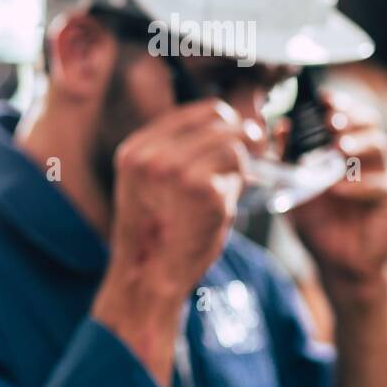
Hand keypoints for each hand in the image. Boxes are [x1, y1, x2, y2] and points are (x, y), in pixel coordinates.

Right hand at [107, 99, 255, 293]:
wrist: (150, 275)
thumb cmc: (158, 232)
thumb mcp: (150, 182)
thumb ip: (179, 152)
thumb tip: (239, 126)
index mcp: (136, 149)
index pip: (197, 111)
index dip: (224, 122)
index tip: (237, 137)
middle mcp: (152, 155)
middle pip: (219, 117)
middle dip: (241, 136)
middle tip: (250, 155)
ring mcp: (176, 171)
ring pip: (234, 141)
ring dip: (240, 164)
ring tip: (225, 189)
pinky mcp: (203, 190)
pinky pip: (240, 170)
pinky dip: (238, 186)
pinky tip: (221, 207)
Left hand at [289, 91, 386, 292]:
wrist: (336, 260)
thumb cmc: (316, 220)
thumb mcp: (293, 187)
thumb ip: (285, 159)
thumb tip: (277, 128)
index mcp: (342, 150)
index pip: (347, 116)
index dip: (338, 103)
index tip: (322, 98)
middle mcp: (364, 158)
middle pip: (369, 124)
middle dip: (350, 118)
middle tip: (331, 120)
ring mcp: (380, 177)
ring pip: (379, 148)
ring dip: (357, 144)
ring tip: (339, 148)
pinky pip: (381, 186)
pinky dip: (358, 185)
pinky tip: (337, 188)